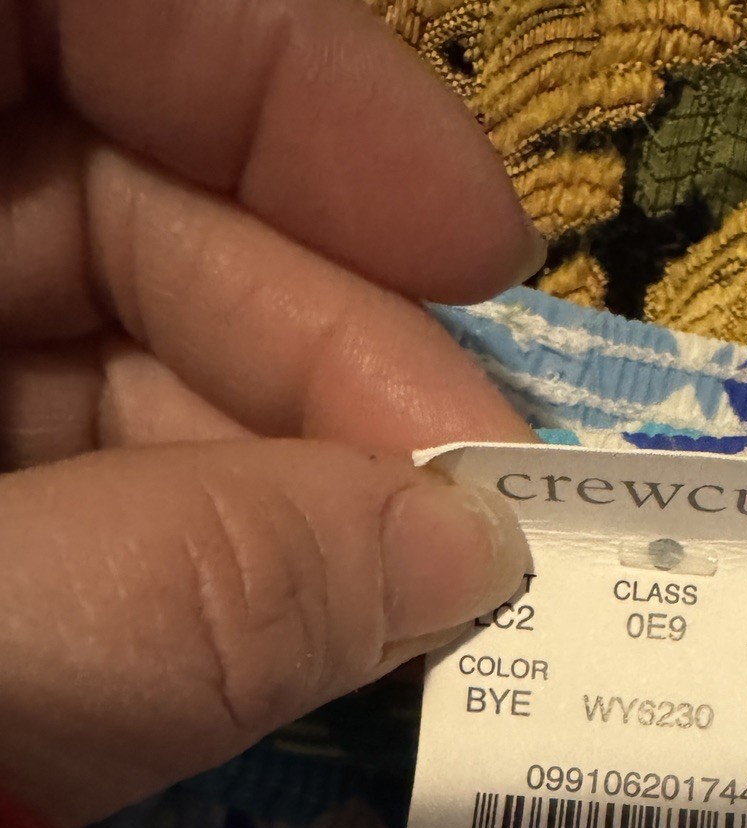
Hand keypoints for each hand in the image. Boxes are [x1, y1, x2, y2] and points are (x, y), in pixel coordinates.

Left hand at [0, 0, 540, 827]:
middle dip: (325, 348)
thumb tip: (461, 559)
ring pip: (100, 341)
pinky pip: (57, 457)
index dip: (290, 84)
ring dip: (279, 473)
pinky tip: (283, 616)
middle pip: (123, 188)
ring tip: (402, 602)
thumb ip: (206, 587)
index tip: (481, 249)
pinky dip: (184, 536)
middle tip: (477, 512)